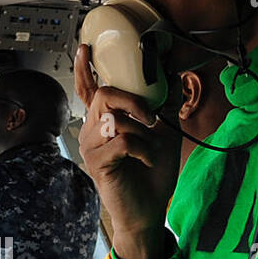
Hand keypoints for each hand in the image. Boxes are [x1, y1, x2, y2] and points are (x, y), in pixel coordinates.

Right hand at [75, 43, 179, 258]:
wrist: (149, 211)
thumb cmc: (151, 175)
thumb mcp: (164, 133)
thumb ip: (165, 105)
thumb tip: (173, 73)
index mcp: (104, 123)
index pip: (88, 90)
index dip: (84, 69)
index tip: (86, 47)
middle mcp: (92, 132)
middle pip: (103, 95)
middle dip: (132, 99)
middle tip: (151, 116)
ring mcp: (92, 148)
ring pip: (112, 117)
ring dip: (141, 128)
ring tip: (152, 144)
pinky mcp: (99, 164)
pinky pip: (122, 141)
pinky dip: (143, 148)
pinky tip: (147, 159)